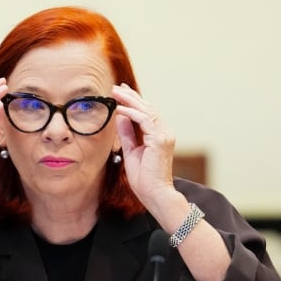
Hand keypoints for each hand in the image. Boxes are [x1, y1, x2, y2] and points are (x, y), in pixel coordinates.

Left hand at [112, 83, 175, 206]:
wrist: (155, 194)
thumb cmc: (144, 178)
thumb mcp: (131, 151)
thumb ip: (127, 134)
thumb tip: (120, 117)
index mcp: (159, 135)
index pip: (146, 113)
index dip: (134, 101)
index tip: (121, 92)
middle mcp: (165, 132)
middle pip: (147, 108)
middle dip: (130, 96)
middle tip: (115, 87)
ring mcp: (164, 135)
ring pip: (146, 111)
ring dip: (129, 100)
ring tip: (115, 93)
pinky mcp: (160, 139)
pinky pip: (144, 120)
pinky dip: (131, 113)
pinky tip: (119, 108)